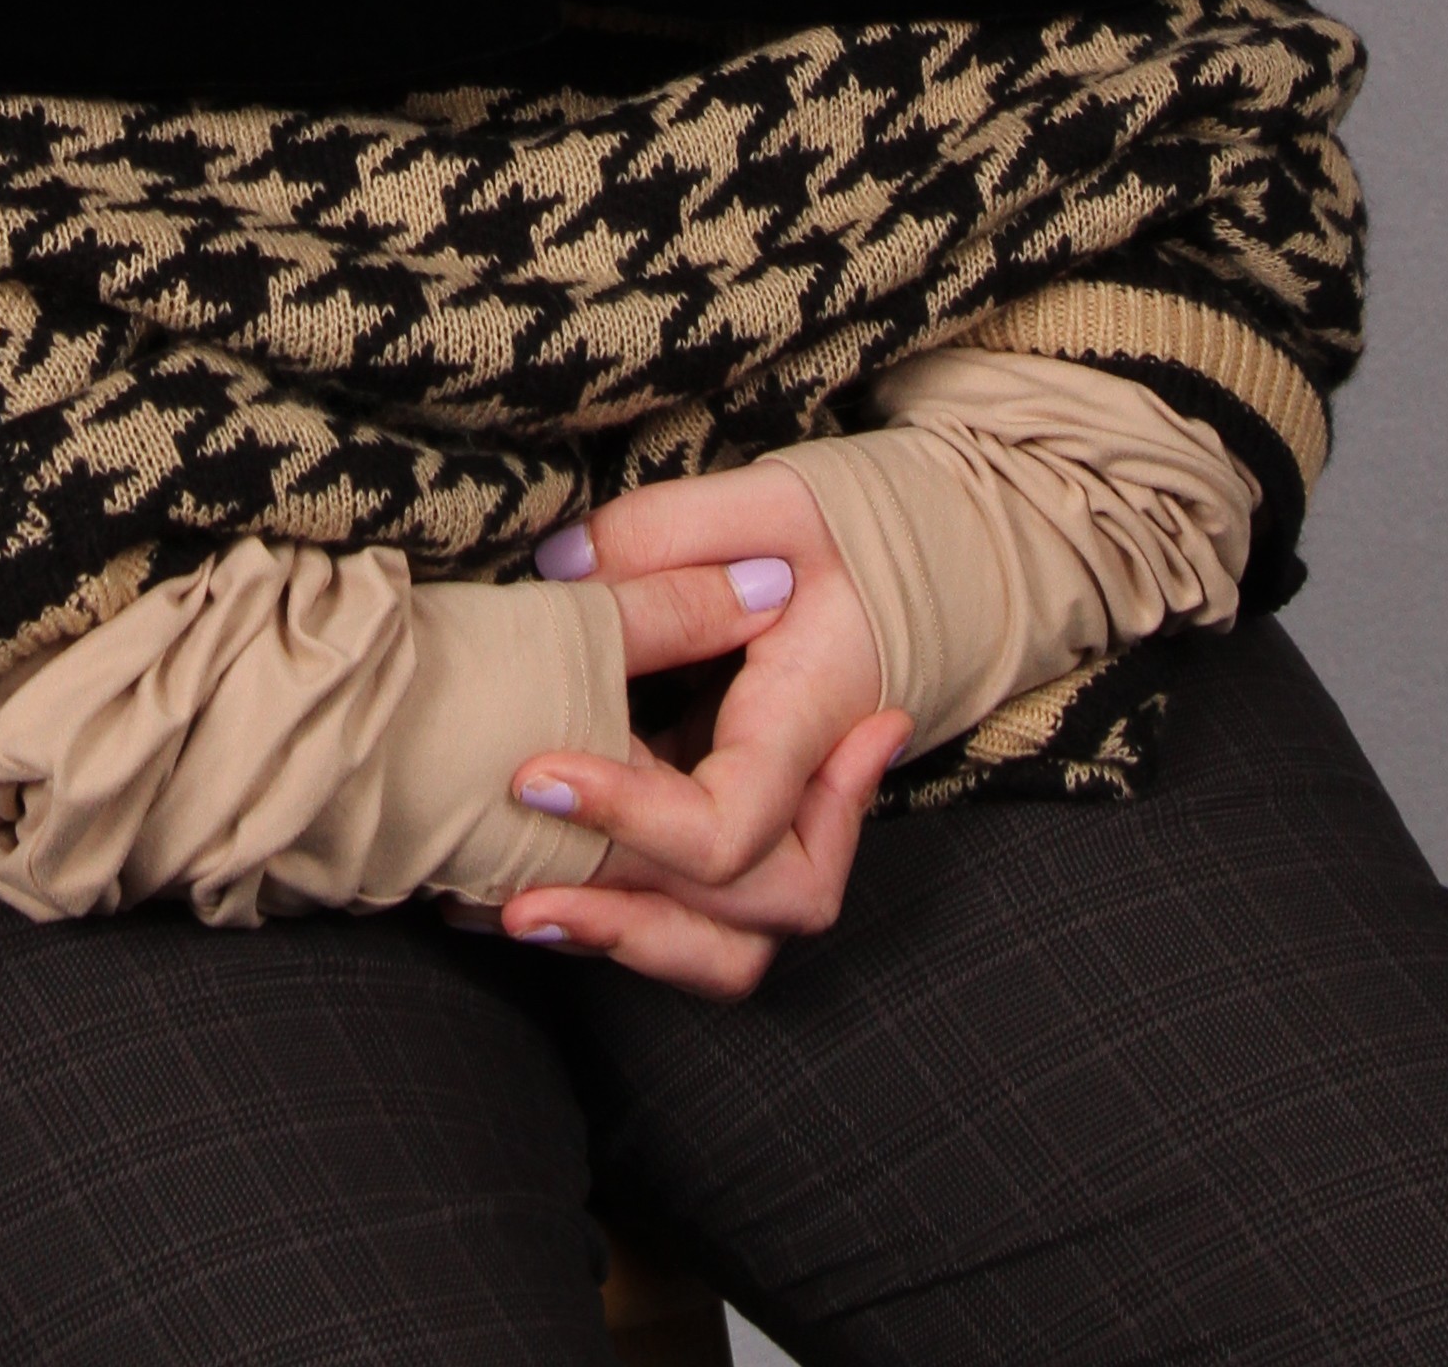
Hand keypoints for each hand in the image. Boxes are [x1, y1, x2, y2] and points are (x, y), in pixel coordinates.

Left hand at [498, 461, 906, 994]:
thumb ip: (665, 533)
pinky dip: (619, 918)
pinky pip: (694, 911)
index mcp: (808, 720)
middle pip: (748, 910)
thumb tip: (565, 571)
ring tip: (520, 915)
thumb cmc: (850, 527)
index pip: (731, 821)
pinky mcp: (735, 821)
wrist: (931, 561)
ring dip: (630, 942)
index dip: (632, 817)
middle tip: (517, 888)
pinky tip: (519, 891)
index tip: (536, 775)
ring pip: (730, 946)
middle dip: (631, 911)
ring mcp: (778, 823)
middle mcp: (803, 795)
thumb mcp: (772, 501)